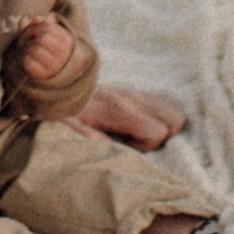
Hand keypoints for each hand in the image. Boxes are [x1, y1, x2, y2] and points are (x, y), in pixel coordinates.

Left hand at [15, 17, 77, 83]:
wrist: (60, 69)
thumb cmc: (53, 46)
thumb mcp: (54, 32)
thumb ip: (45, 22)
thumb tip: (35, 19)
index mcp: (66, 40)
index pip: (48, 28)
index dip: (36, 28)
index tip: (32, 31)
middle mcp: (63, 53)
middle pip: (42, 39)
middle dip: (33, 38)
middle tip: (30, 41)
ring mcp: (55, 65)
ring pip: (35, 50)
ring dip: (29, 48)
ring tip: (31, 50)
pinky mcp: (44, 75)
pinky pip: (29, 63)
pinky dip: (26, 59)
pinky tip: (29, 58)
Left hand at [71, 82, 186, 149]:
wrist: (58, 82)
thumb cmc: (64, 110)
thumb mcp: (71, 127)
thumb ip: (90, 138)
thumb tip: (111, 150)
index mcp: (121, 109)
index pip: (159, 131)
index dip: (148, 146)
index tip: (128, 147)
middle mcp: (135, 97)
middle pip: (176, 118)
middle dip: (165, 136)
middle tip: (138, 142)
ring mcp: (137, 92)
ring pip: (172, 110)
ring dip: (162, 127)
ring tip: (137, 135)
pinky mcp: (135, 91)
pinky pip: (160, 105)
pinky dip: (158, 118)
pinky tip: (136, 126)